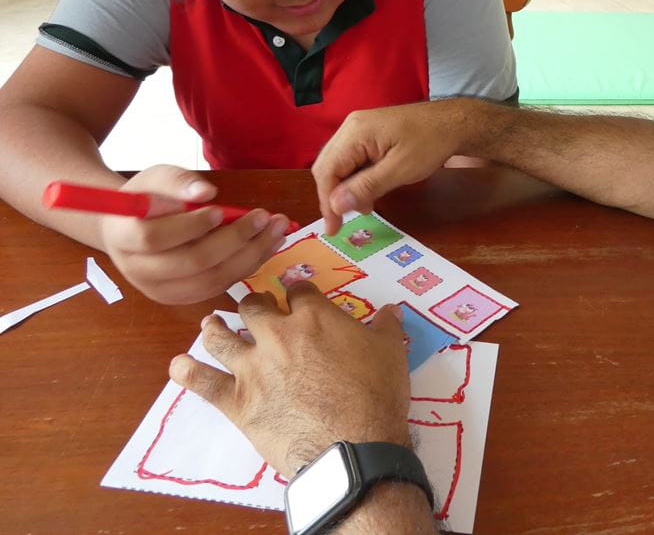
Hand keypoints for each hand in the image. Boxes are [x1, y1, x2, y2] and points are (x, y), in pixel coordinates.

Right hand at [99, 165, 290, 303]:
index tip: (219, 210)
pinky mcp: (183, 297)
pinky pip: (220, 285)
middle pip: (192, 263)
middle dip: (235, 239)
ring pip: (212, 280)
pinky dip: (247, 266)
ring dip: (251, 255)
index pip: (154, 238)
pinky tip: (267, 245)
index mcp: (122, 237)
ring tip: (277, 230)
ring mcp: (161, 290)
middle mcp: (139, 271)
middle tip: (266, 217)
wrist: (134, 228)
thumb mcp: (156, 177)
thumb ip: (178, 182)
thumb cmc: (147, 198)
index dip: (189, 226)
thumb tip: (206, 192)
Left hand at [169, 283, 410, 478]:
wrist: (352, 445)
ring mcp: (252, 367)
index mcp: (314, 316)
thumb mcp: (391, 352)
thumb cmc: (376, 395)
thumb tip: (392, 309)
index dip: (297, 289)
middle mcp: (277, 334)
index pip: (298, 289)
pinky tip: (179, 365)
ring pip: (222, 337)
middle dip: (254, 304)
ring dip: (215, 327)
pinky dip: (189, 372)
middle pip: (254, 306)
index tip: (296, 293)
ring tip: (211, 323)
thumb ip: (387, 326)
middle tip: (255, 308)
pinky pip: (204, 383)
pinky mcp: (237, 401)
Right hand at [312, 99, 476, 233]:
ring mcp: (359, 128)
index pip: (327, 170)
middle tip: (347, 220)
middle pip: (328, 166)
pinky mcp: (368, 134)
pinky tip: (370, 191)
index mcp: (355, 132)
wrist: (454, 122)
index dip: (327, 201)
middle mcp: (351, 127)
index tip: (333, 228)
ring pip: (339, 164)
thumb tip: (335, 205)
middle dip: (335, 195)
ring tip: (365, 206)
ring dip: (346, 188)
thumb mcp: (400, 170)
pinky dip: (357, 178)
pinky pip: (352, 159)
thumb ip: (366, 187)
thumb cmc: (431, 143)